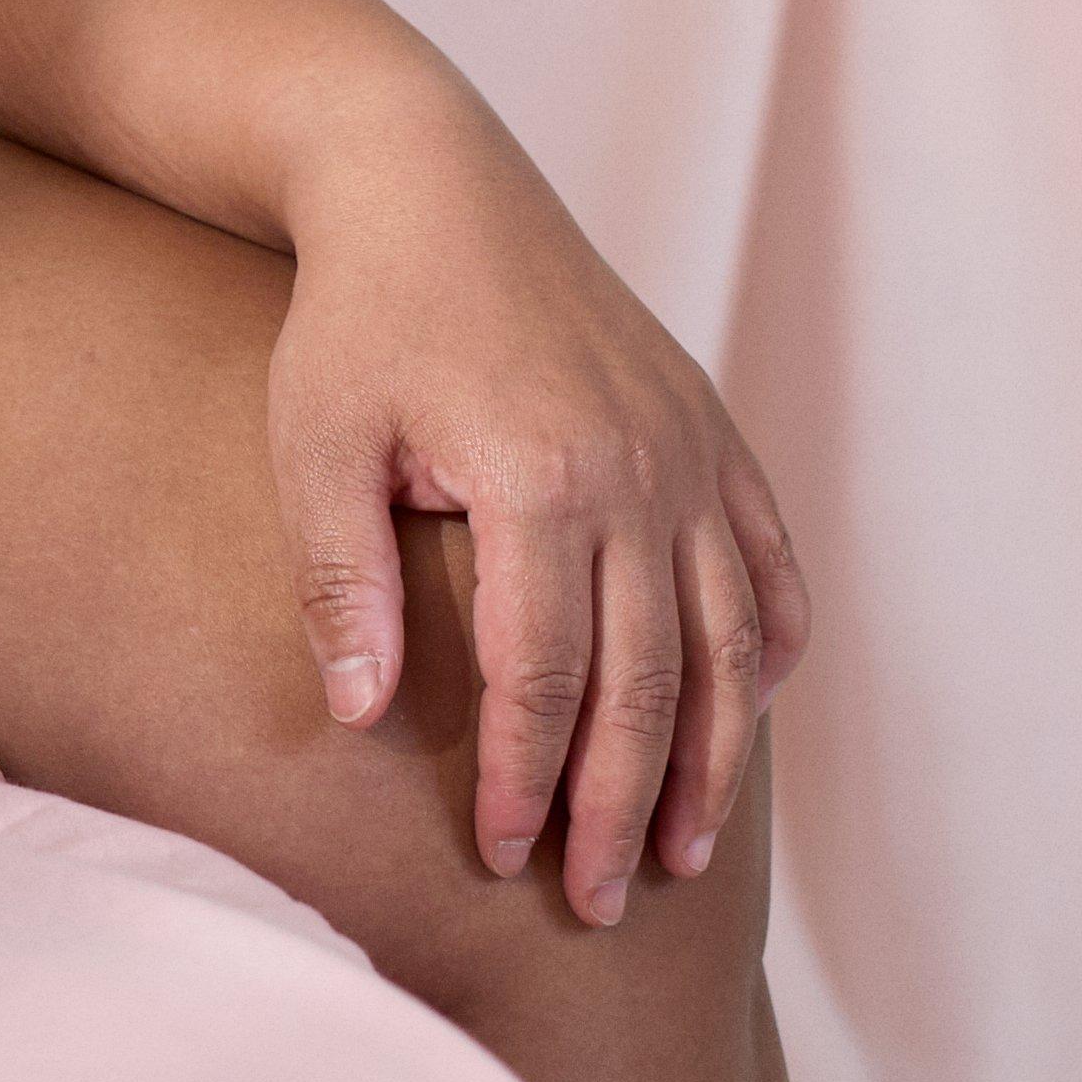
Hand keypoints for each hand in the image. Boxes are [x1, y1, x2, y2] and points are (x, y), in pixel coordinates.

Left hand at [265, 112, 811, 925]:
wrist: (429, 180)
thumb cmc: (356, 315)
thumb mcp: (315, 439)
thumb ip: (340, 579)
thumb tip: (363, 716)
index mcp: (543, 475)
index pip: (547, 677)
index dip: (526, 781)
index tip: (501, 860)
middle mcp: (641, 468)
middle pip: (650, 681)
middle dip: (623, 806)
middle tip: (599, 901)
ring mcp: (690, 447)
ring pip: (726, 639)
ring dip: (712, 757)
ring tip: (686, 850)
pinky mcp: (709, 425)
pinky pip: (765, 559)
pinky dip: (766, 644)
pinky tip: (744, 713)